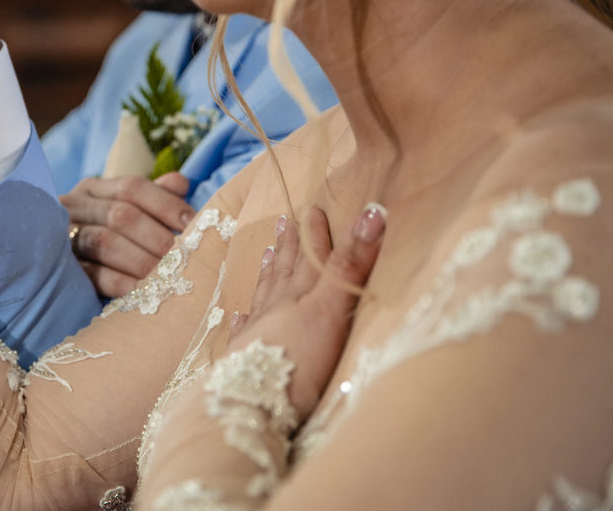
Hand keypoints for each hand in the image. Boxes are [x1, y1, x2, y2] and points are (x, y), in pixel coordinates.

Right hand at [62, 172, 194, 297]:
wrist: (62, 264)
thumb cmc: (111, 233)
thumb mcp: (131, 209)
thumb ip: (156, 195)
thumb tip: (181, 183)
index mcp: (94, 189)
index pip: (132, 187)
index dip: (165, 204)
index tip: (193, 224)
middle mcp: (76, 207)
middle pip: (120, 215)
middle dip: (156, 237)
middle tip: (186, 257)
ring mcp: (66, 238)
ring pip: (105, 243)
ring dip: (142, 260)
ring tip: (171, 275)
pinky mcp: (66, 270)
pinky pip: (95, 275)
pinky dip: (124, 283)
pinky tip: (148, 292)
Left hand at [228, 204, 384, 420]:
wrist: (251, 402)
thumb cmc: (297, 358)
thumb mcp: (331, 308)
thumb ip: (349, 264)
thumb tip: (373, 212)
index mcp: (300, 296)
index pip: (311, 258)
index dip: (315, 234)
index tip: (312, 209)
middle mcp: (276, 309)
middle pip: (284, 271)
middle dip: (290, 246)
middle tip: (285, 221)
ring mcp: (257, 334)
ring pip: (263, 295)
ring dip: (267, 273)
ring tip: (264, 253)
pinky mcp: (243, 360)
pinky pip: (243, 331)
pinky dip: (244, 317)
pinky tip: (239, 312)